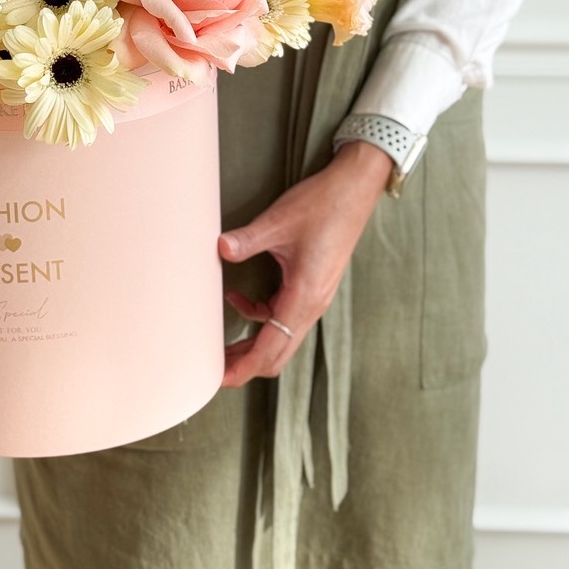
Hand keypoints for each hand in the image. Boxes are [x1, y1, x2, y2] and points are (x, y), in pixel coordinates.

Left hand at [218, 140, 391, 387]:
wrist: (355, 189)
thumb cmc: (324, 205)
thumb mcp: (279, 221)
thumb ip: (247, 239)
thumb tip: (220, 249)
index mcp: (304, 297)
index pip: (271, 348)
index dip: (245, 367)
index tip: (220, 379)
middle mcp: (312, 305)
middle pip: (277, 352)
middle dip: (245, 363)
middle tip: (213, 368)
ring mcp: (314, 297)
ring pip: (280, 336)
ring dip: (252, 343)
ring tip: (222, 344)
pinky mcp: (313, 286)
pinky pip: (284, 316)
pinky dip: (260, 317)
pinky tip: (238, 299)